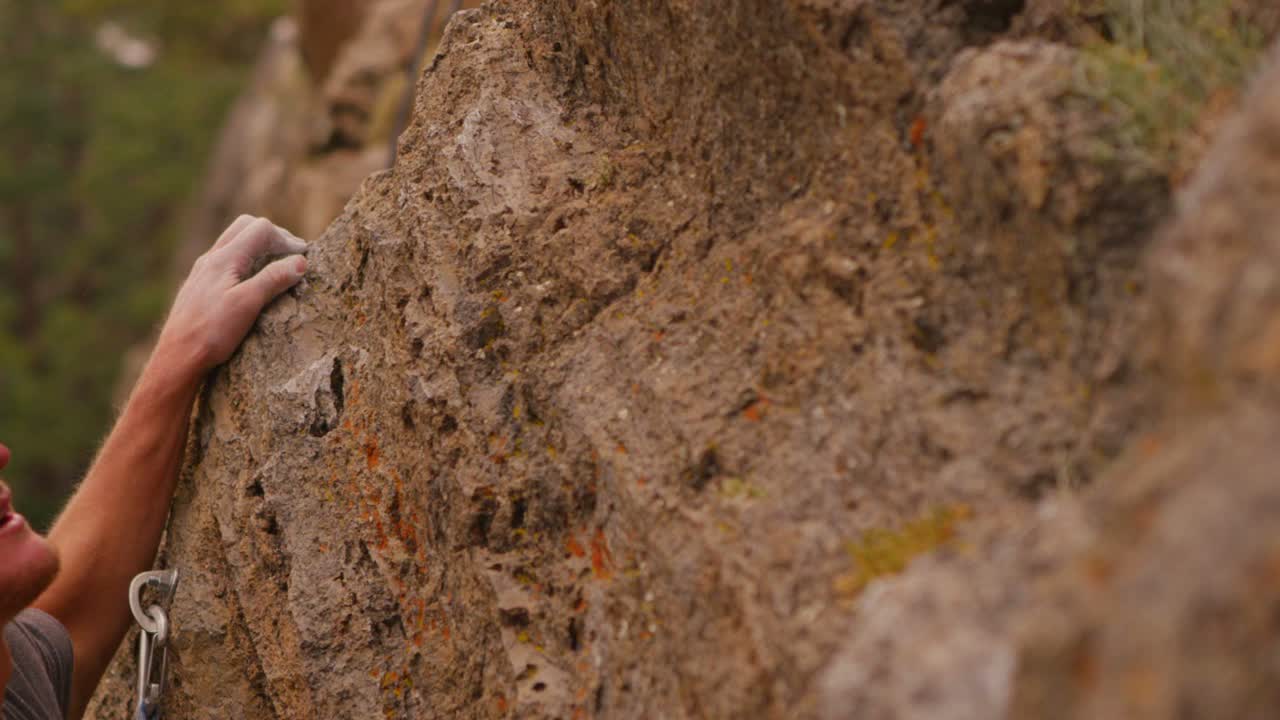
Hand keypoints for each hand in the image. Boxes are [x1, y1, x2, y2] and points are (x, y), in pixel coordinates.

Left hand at [155, 215, 308, 381]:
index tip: (303, 258)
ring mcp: (203, 272)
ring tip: (278, 267)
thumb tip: (300, 261)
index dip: (286, 239)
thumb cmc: (211, 332)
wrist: (177, 357)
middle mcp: (211, 259)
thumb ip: (273, 279)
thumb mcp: (248, 304)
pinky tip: (253, 282)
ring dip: (259, 248)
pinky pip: (227, 261)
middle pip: (245, 227)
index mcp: (223, 259)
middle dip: (273, 236)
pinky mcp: (201, 286)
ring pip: (235, 243)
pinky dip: (247, 261)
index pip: (260, 229)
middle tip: (292, 255)